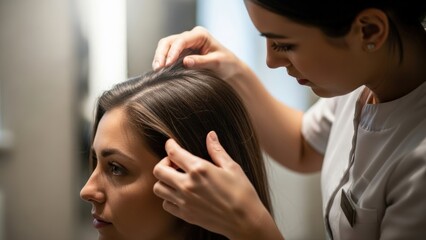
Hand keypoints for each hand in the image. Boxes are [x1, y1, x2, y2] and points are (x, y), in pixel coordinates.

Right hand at [152, 26, 243, 80]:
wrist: (230, 70)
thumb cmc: (227, 64)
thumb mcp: (216, 63)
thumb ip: (201, 61)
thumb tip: (185, 62)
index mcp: (200, 34)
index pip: (181, 40)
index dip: (172, 52)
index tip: (168, 64)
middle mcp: (190, 37)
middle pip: (169, 41)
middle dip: (161, 54)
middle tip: (158, 68)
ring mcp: (185, 44)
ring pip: (165, 47)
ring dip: (159, 58)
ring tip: (157, 70)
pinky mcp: (182, 53)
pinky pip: (168, 54)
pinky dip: (163, 61)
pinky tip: (160, 71)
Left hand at [153, 131, 278, 239]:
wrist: (246, 221)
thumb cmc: (242, 193)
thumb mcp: (232, 167)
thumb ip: (217, 150)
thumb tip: (210, 135)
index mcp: (199, 169)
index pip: (173, 152)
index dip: (169, 144)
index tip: (171, 143)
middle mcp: (188, 185)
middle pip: (158, 170)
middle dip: (164, 162)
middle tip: (174, 163)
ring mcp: (184, 201)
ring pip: (158, 188)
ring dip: (164, 180)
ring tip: (176, 179)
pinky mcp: (185, 215)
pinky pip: (166, 204)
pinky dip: (169, 197)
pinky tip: (180, 194)